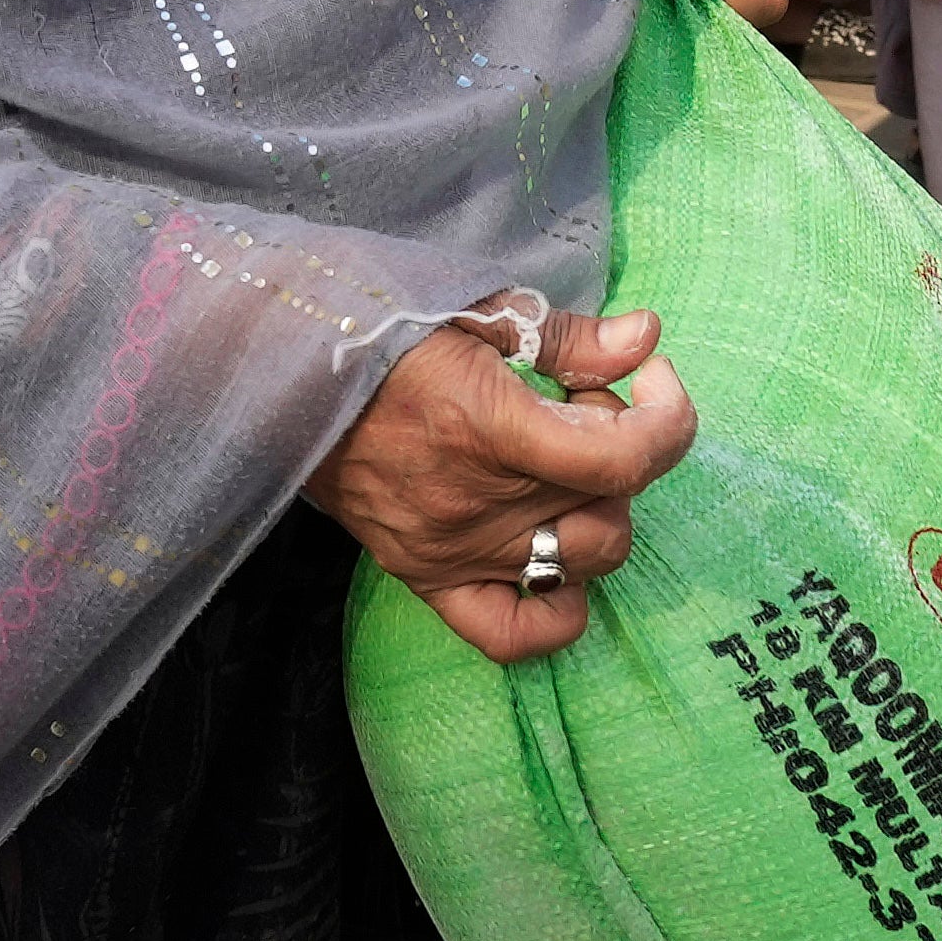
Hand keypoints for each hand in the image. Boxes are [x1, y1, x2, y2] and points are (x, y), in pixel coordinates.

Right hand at [312, 304, 694, 661]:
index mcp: (489, 427)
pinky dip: (555, 607)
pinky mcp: (424, 575)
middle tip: (583, 401)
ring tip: (563, 462)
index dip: (669, 419)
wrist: (272, 371)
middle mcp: (474, 504)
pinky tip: (556, 553)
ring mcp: (449, 550)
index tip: (654, 377)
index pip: (624, 459)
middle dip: (623, 446)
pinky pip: (512, 632)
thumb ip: (566, 335)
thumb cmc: (370, 325)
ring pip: (582, 561)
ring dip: (598, 510)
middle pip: (611, 504)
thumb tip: (645, 338)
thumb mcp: (474, 307)